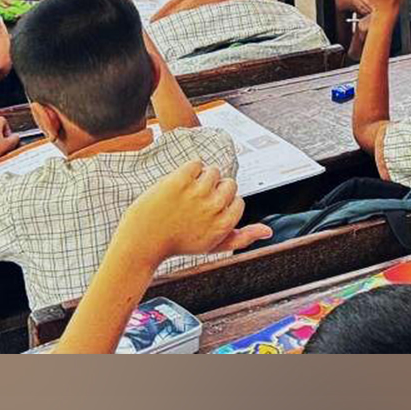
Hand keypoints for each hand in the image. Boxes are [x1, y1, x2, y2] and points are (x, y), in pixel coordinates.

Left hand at [115, 160, 270, 265]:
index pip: (238, 201)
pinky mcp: (180, 180)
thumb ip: (242, 237)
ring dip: (201, 178)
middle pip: (229, 183)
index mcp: (223, 225)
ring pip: (214, 171)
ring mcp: (196, 193)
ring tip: (185, 194)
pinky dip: (189, 170)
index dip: (222, 204)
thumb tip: (268, 231)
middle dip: (215, 190)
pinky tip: (178, 186)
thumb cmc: (178, 244)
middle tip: (194, 203)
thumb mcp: (212, 246)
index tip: (204, 213)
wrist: (142, 240)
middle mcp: (213, 209)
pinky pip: (196, 163)